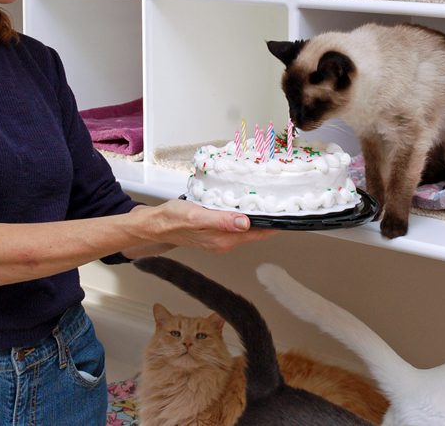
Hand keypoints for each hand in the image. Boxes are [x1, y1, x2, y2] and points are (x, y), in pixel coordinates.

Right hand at [134, 198, 277, 254]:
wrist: (155, 225)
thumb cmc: (172, 219)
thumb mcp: (196, 215)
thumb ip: (221, 220)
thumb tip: (245, 223)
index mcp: (223, 240)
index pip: (259, 233)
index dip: (275, 224)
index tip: (289, 212)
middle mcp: (225, 243)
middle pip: (256, 232)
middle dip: (270, 219)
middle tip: (283, 202)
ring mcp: (220, 240)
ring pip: (247, 229)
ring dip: (258, 217)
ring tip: (269, 202)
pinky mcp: (214, 234)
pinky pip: (236, 226)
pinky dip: (244, 217)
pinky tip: (244, 206)